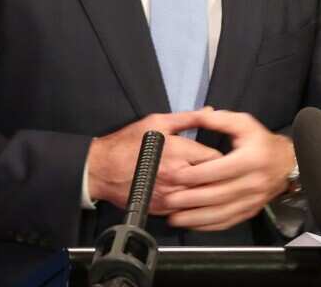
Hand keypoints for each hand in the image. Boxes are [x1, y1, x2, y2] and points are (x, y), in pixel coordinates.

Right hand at [86, 111, 222, 212]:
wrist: (101, 170)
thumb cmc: (127, 144)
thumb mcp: (156, 122)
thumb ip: (187, 118)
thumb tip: (209, 112)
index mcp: (178, 152)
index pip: (215, 159)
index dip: (219, 157)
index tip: (215, 156)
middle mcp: (176, 177)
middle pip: (212, 181)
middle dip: (216, 176)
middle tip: (214, 171)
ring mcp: (169, 196)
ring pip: (201, 198)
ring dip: (205, 191)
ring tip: (203, 183)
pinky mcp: (162, 209)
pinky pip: (186, 209)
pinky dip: (190, 203)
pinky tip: (188, 195)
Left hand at [161, 109, 294, 230]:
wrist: (287, 163)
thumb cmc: (261, 142)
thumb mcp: (244, 123)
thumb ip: (220, 120)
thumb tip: (198, 115)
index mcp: (250, 159)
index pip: (219, 170)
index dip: (195, 174)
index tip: (175, 175)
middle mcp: (253, 182)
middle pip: (218, 195)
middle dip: (190, 199)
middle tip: (168, 199)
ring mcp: (252, 200)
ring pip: (221, 213)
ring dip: (196, 218)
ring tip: (174, 218)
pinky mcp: (250, 211)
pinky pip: (228, 222)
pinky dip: (208, 226)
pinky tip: (192, 224)